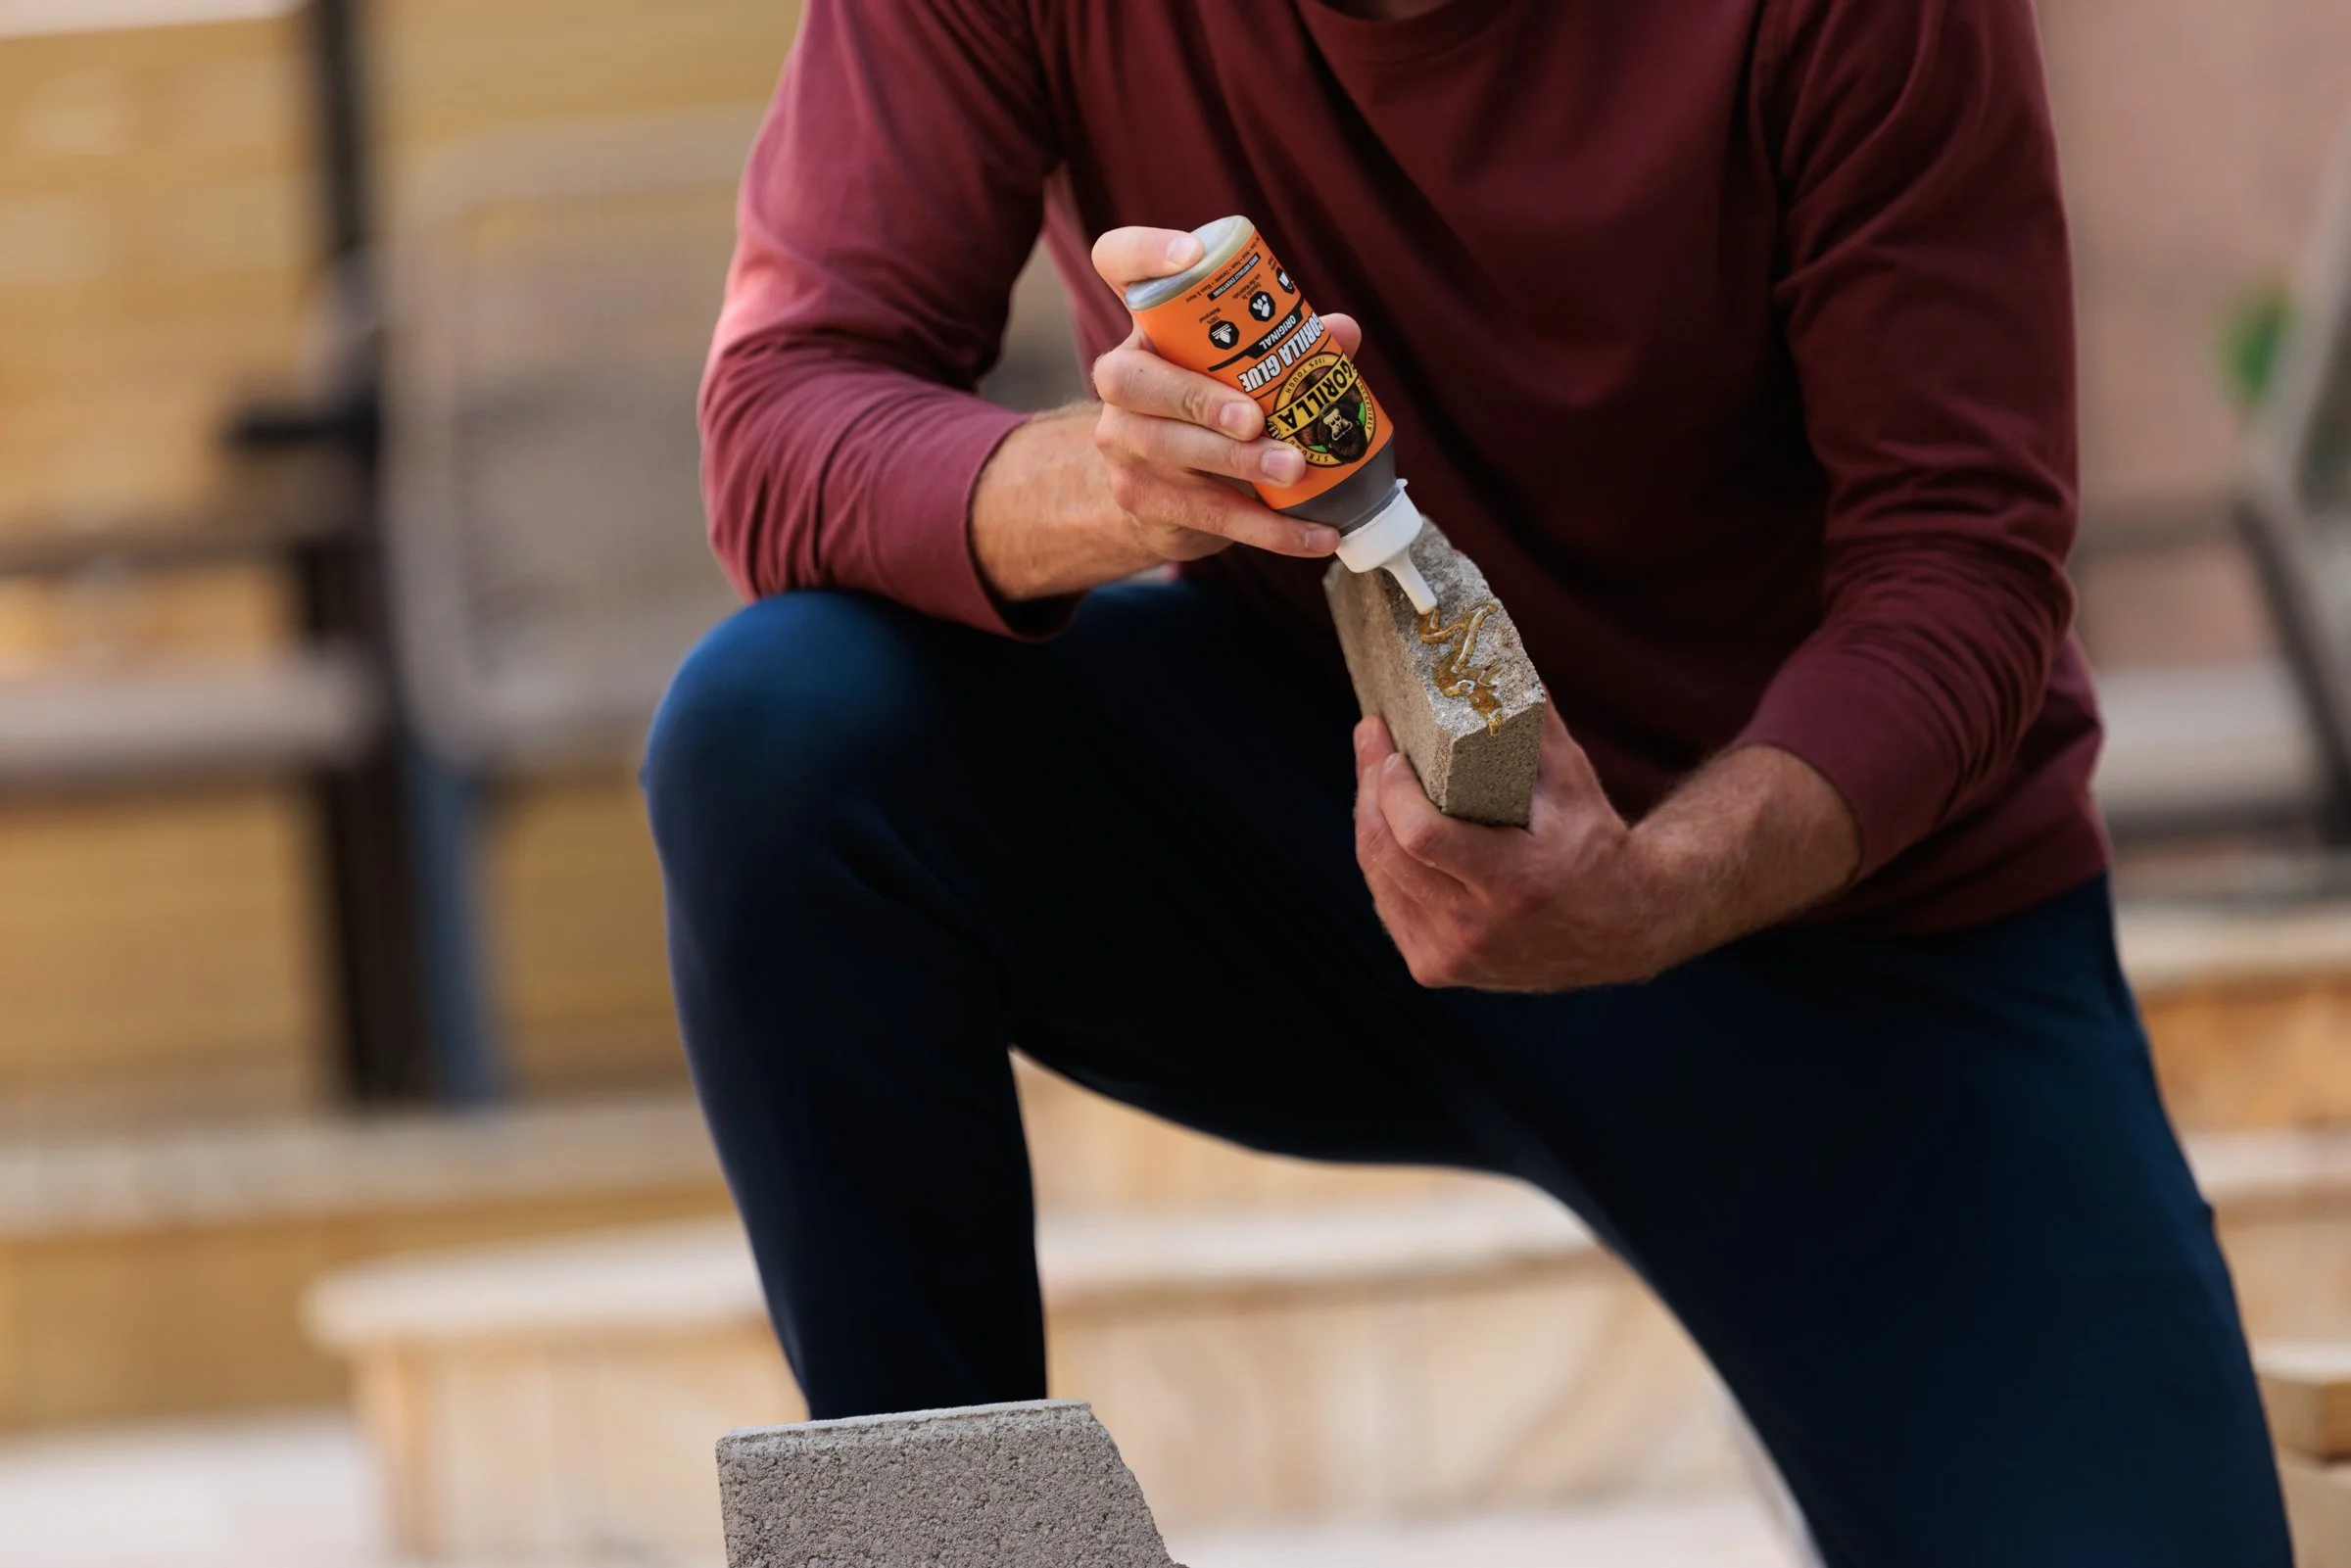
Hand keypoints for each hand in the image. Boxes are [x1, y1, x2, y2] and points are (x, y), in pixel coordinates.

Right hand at [1087, 226, 1359, 564]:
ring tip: (1294, 470)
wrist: (1162, 488)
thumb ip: (1291, 345)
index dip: (1146, 252)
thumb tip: (1343, 333)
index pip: (1118, 263)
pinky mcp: (1140, 497)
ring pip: (1169, 450)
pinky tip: (1314, 534)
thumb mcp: (1247, 369)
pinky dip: (1267, 528)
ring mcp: (1121, 441)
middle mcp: (1120, 379)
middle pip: (1136, 380)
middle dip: (1198, 400)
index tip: (1191, 255)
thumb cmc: (1214, 406)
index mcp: (1149, 325)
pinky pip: (1205, 513)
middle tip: (1256, 418)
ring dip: (1237, 464)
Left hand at [1352, 709, 1860, 991]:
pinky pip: (1387, 903)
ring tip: (1374, 774)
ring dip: (1368, 820)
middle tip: (1372, 741)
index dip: (1389, 788)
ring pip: (1379, 877)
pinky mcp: (1436, 969)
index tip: (1388, 746)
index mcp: (1515, 883)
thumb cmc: (1595, 839)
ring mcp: (1452, 957)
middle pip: (1388, 852)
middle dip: (1369, 788)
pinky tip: (1383, 825)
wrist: (1622, 928)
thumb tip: (1486, 651)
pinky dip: (1381, 860)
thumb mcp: (1571, 779)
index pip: (1419, 836)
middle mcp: (1477, 930)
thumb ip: (1527, 722)